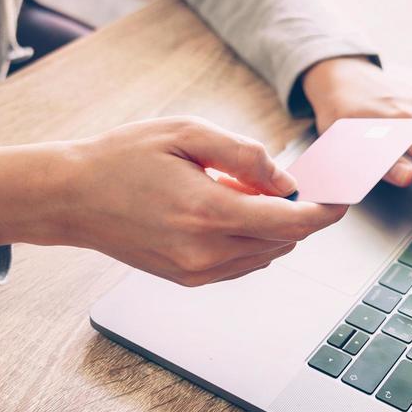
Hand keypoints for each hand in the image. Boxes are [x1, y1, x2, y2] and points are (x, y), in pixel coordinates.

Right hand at [0, 117, 347, 285]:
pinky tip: (224, 210)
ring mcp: (196, 271)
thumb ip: (243, 154)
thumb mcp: (186, 132)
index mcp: (208, 212)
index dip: (324, 212)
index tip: (341, 200)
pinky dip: (250, 240)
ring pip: (265, 256)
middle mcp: (205, 252)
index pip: (291, 223)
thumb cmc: (122, 157)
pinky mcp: (187, 279)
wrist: (70, 197)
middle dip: (296, 213)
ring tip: (235, 190)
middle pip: (283, 241)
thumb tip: (286, 179)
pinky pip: (241, 264)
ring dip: (271, 227)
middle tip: (279, 179)